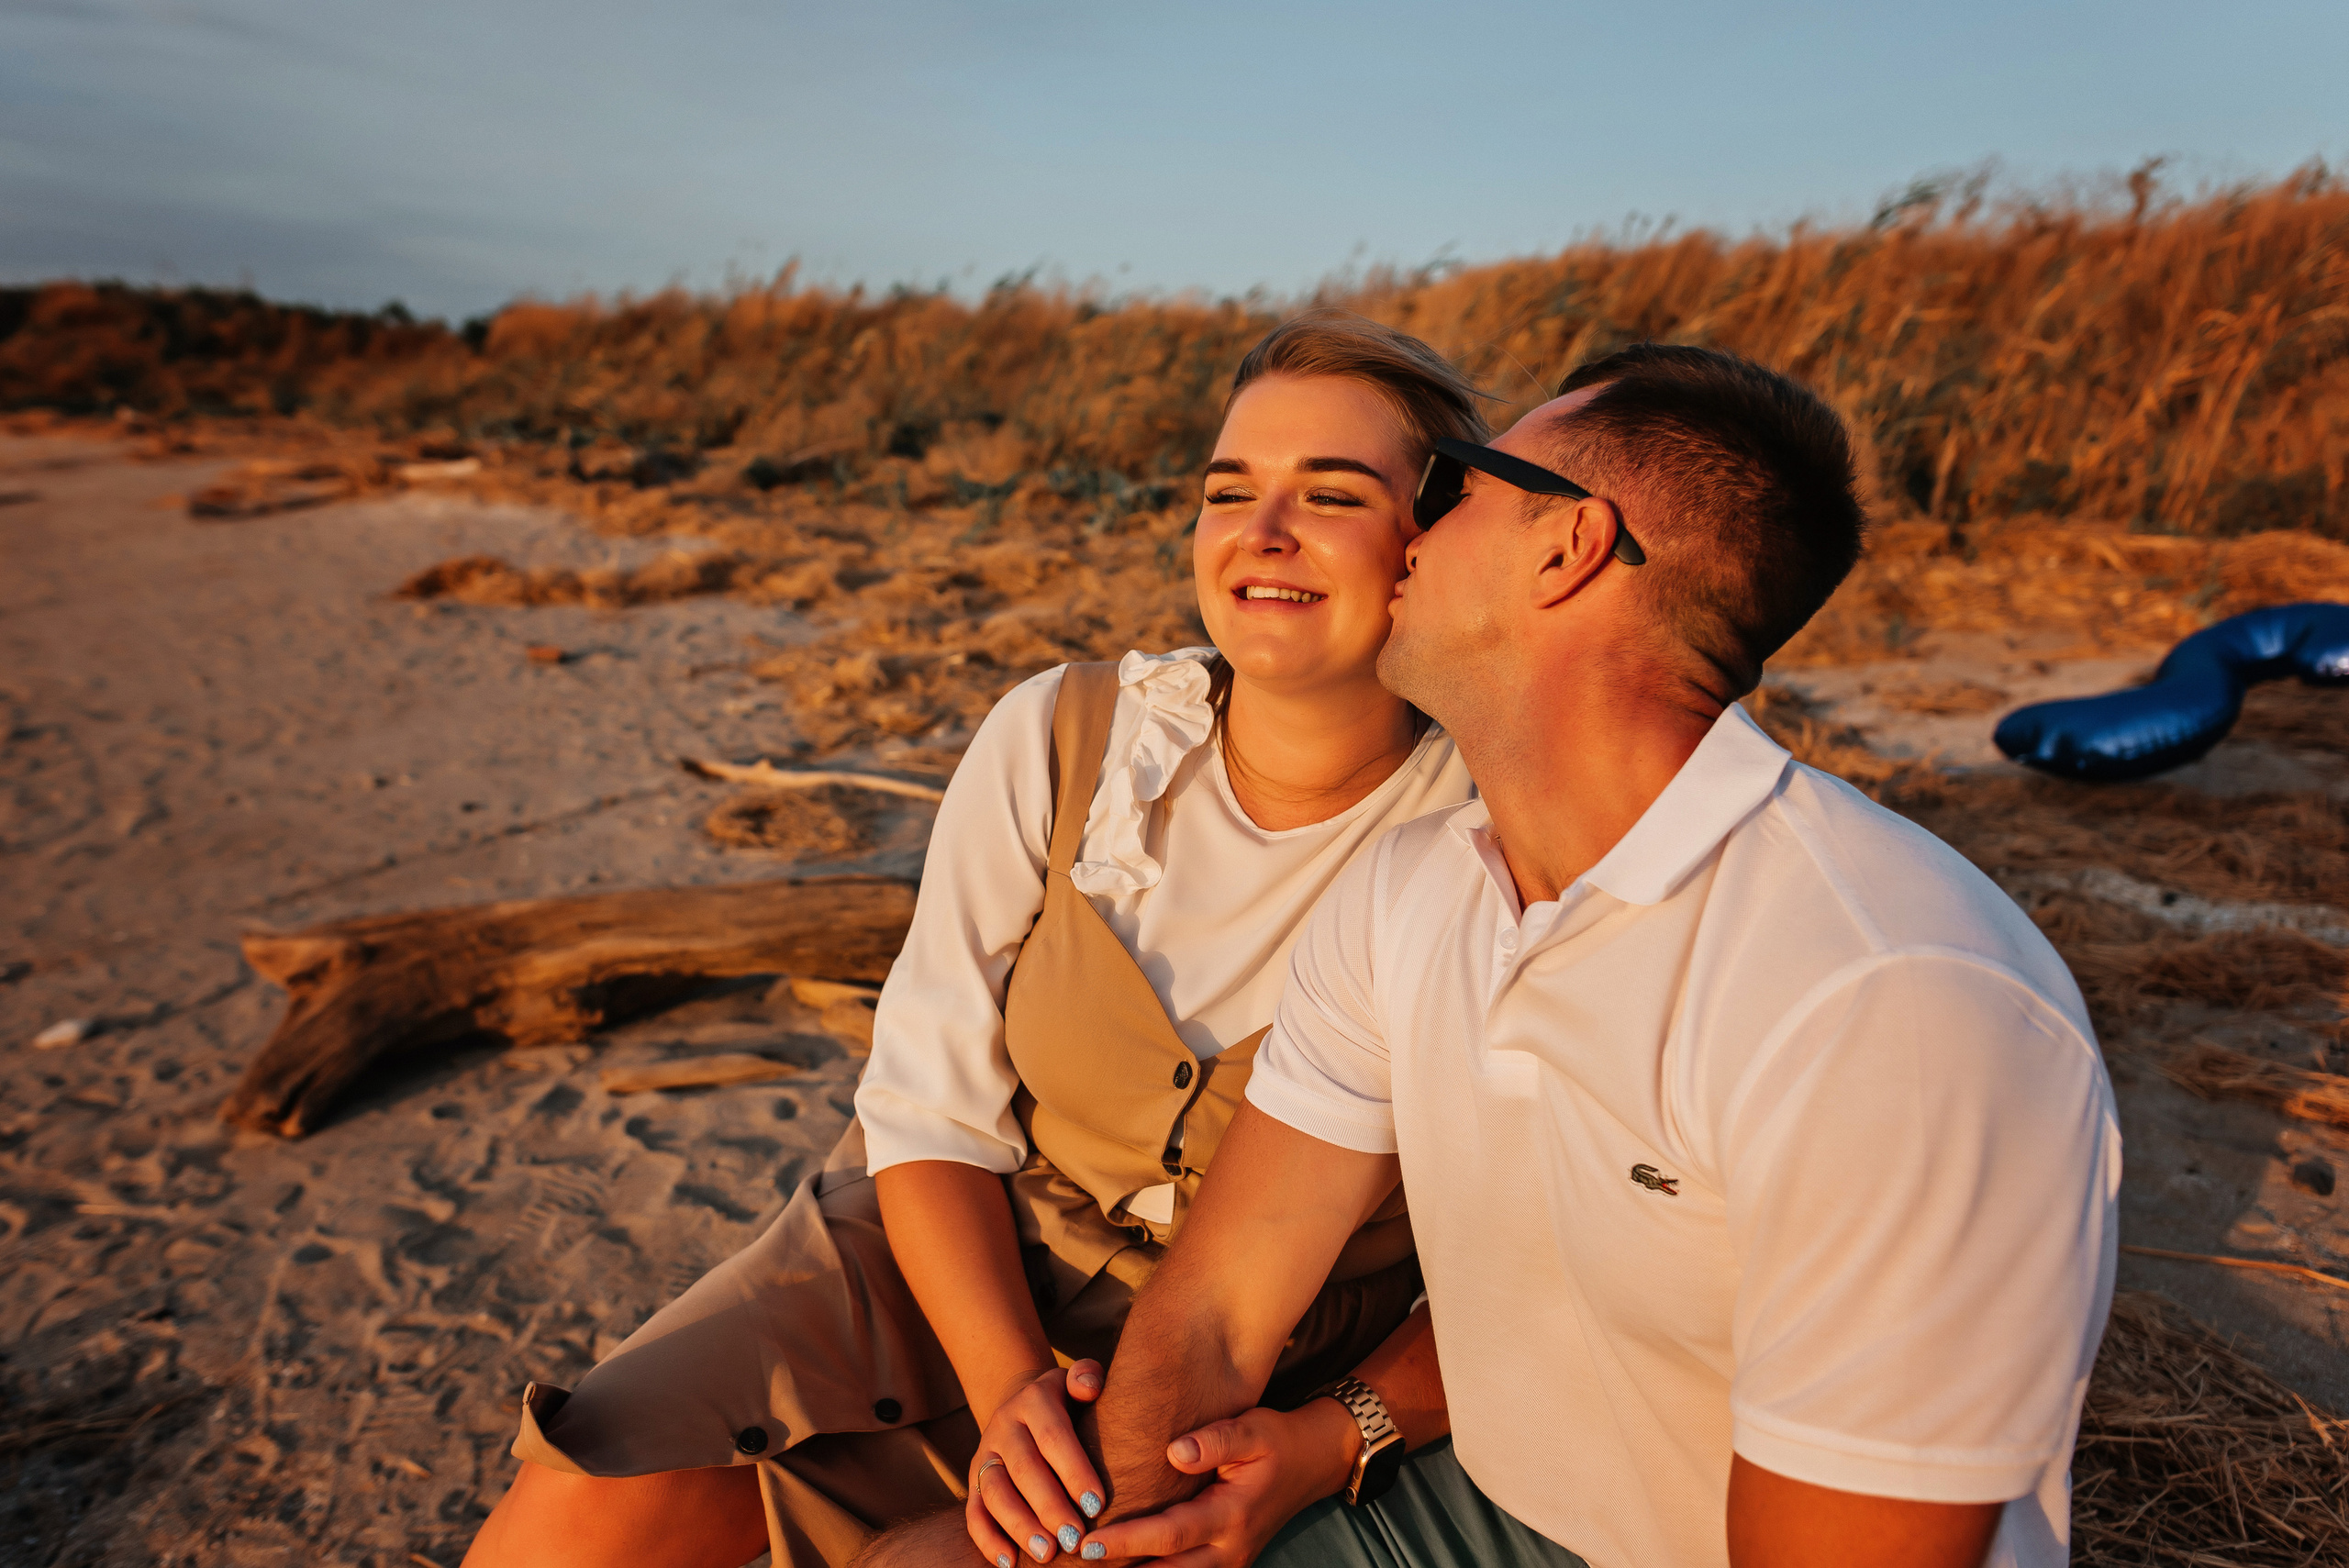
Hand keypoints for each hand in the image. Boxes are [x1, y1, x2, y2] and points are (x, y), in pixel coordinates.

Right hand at [967, 1361, 1106, 1566]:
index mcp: (1034, 1400)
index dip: (1074, 1471)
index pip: (1053, 1436)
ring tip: (1047, 1555)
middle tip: (1074, 1539)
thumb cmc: (1067, 1401)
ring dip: (1020, 1526)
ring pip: (995, 1492)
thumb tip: (1089, 1387)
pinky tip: (1009, 1564)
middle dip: (1049, 1507)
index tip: (1098, 1505)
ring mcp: (985, 1454)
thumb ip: (1087, 1376)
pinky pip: (973, 1512)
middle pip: (1024, 1469)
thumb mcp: (1077, 1380)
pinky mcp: (973, 1481)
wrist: (1024, 1405)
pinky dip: (987, 1540)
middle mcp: (1004, 1426)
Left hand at [1078, 1400, 1358, 1567]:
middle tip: (1074, 1561)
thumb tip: (1174, 1453)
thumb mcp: (1252, 1428)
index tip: (1088, 1541)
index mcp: (1232, 1515)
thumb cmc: (1276, 1439)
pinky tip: (1119, 1565)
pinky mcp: (1224, 1563)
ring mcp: (1229, 1563)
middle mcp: (1230, 1550)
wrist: (1313, 1461)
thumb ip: (1216, 1440)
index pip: (1170, 1535)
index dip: (1127, 1541)